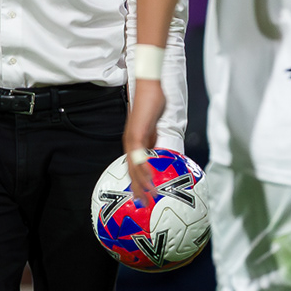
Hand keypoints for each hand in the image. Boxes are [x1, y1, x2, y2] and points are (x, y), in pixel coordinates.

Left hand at [122, 80, 166, 204]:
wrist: (149, 87)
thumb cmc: (153, 102)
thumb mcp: (155, 127)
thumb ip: (155, 140)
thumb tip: (160, 152)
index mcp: (134, 143)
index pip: (133, 167)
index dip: (137, 182)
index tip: (142, 195)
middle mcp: (130, 143)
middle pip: (131, 171)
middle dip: (137, 188)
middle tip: (143, 203)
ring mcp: (131, 139)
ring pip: (134, 166)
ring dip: (141, 183)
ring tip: (147, 197)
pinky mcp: (136, 134)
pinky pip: (139, 155)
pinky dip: (143, 169)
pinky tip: (149, 179)